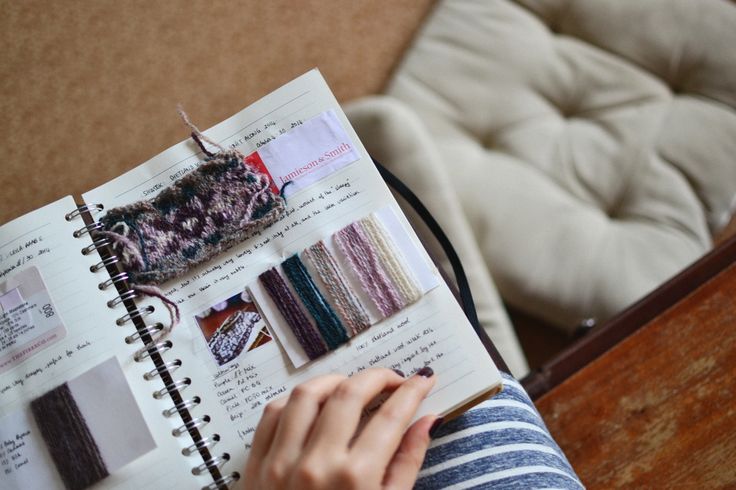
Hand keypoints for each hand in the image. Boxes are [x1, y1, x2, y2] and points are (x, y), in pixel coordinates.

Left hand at [244, 367, 437, 488]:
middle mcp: (316, 465)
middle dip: (377, 377)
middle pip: (350, 394)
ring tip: (352, 385)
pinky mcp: (256, 465)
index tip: (421, 381)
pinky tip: (313, 403)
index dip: (411, 391)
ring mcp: (280, 463)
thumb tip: (427, 420)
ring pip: (307, 394)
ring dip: (334, 381)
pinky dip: (296, 400)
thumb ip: (407, 463)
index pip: (391, 417)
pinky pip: (273, 413)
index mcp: (355, 481)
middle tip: (392, 378)